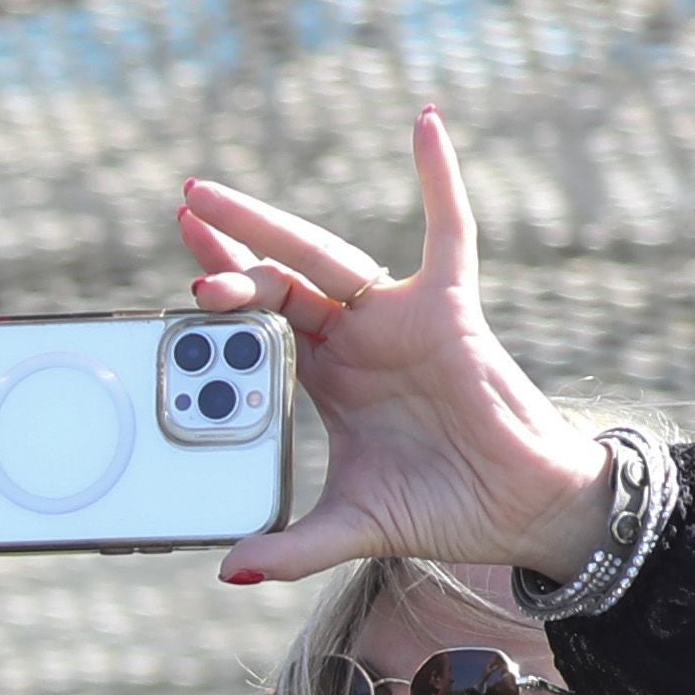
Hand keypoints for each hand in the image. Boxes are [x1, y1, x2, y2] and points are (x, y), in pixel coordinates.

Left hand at [180, 110, 614, 586]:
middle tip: (183, 210)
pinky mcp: (449, 309)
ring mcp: (400, 318)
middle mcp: (355, 336)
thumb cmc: (441, 504)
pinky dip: (438, 178)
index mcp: (326, 373)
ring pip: (327, 256)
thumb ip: (289, 547)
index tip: (177, 280)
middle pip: (280, 276)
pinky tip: (424, 127)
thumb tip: (229, 567)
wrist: (516, 511)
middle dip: (229, 245)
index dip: (221, 293)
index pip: (260, 319)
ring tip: (216, 197)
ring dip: (270, 226)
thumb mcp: (349, 526)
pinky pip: (450, 231)